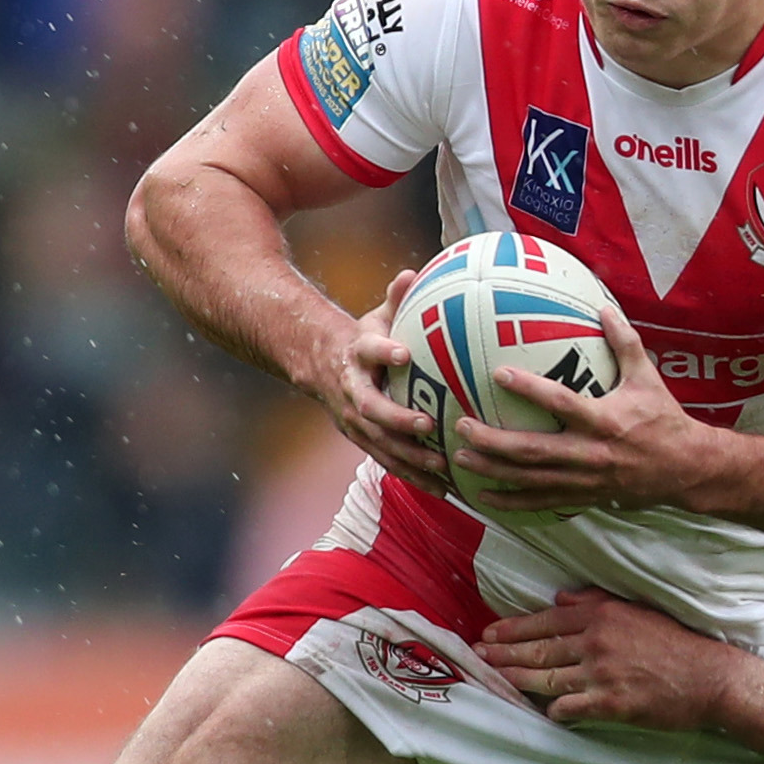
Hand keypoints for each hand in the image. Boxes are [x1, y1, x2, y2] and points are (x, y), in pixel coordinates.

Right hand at [322, 270, 453, 494]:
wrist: (319, 365)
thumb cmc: (365, 338)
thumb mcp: (377, 316)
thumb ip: (396, 298)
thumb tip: (413, 273)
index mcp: (357, 354)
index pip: (368, 351)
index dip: (383, 352)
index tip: (404, 354)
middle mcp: (351, 389)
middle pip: (370, 408)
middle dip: (397, 419)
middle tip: (428, 425)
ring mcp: (353, 419)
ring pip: (378, 441)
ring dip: (408, 456)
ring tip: (441, 466)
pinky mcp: (362, 439)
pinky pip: (388, 460)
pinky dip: (413, 475)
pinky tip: (444, 490)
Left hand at [446, 299, 724, 513]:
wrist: (685, 469)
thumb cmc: (664, 419)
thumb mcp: (648, 378)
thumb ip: (624, 343)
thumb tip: (603, 306)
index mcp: (604, 420)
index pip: (561, 403)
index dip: (529, 389)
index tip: (498, 373)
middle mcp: (590, 453)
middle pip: (533, 450)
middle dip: (494, 441)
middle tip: (463, 426)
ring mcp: (584, 479)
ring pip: (531, 478)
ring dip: (494, 469)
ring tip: (461, 458)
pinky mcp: (583, 496)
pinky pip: (542, 501)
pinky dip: (512, 500)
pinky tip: (483, 495)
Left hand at [480, 586, 744, 729]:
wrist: (711, 678)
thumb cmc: (678, 643)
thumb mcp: (638, 610)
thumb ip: (596, 602)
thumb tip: (559, 599)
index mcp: (603, 615)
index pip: (547, 620)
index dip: (514, 628)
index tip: (490, 632)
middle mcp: (597, 641)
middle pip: (539, 648)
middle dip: (504, 652)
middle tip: (478, 655)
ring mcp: (601, 674)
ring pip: (546, 678)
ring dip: (516, 679)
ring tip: (494, 679)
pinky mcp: (609, 704)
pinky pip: (569, 707)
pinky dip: (553, 709)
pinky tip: (541, 710)